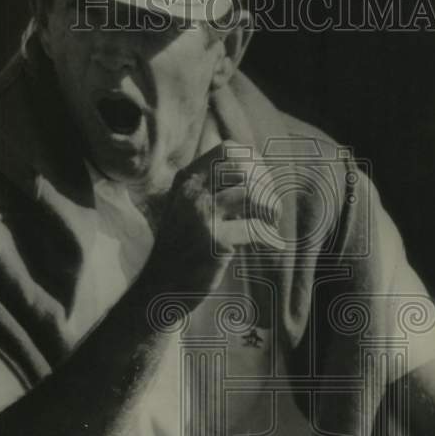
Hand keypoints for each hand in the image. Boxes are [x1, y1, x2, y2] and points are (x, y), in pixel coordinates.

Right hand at [141, 143, 281, 299]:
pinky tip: (273, 244)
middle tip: (267, 206)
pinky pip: (255, 228)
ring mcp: (202, 216)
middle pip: (242, 166)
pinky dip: (270, 237)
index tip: (260, 184)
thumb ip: (212, 187)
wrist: (161, 285)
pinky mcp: (215, 241)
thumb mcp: (188, 206)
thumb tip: (256, 170)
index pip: (228, 150)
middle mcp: (192, 192)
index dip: (253, 163)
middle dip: (264, 184)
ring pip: (251, 193)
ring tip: (270, 223)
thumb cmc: (181, 246)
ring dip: (269, 208)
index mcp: (186, 179)